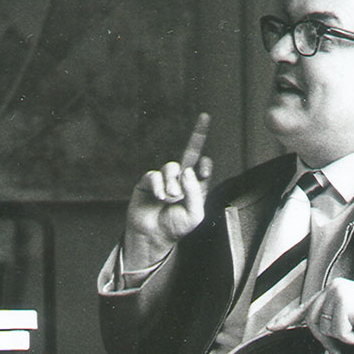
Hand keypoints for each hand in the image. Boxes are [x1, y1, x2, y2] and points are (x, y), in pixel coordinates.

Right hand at [123, 112, 211, 270]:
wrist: (153, 236)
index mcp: (196, 187)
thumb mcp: (194, 215)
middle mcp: (181, 179)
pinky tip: (160, 198)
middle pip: (190, 153)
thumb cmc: (175, 227)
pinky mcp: (148, 182)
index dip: (205, 166)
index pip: (203, 169)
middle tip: (205, 116)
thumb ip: (195, 193)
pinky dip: (160, 187)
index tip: (204, 168)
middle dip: (198, 134)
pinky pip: (155, 176)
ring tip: (170, 199)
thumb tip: (188, 170)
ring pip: (172, 168)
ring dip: (173, 185)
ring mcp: (165, 179)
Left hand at [267, 278, 353, 353]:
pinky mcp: (347, 302)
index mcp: (333, 292)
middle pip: (311, 323)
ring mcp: (340, 292)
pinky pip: (339, 333)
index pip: (305, 307)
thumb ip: (332, 326)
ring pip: (325, 330)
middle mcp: (333, 288)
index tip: (271, 329)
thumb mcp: (351, 324)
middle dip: (327, 340)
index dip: (286, 320)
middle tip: (351, 341)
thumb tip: (318, 339)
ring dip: (344, 339)